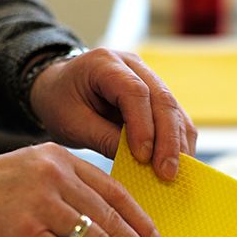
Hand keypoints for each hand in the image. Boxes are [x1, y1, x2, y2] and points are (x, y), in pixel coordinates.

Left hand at [30, 48, 196, 180]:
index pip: (135, 92)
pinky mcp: (157, 96)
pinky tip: (177, 164)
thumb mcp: (71, 123)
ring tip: (175, 173)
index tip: (143, 158)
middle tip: (167, 173)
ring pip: (175, 110)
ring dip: (178, 143)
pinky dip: (178, 141)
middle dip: (168, 139)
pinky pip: (175, 118)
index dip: (143, 126)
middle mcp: (133, 65)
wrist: (58, 88)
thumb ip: (103, 138)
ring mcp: (149, 78)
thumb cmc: (59, 102)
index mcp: (105, 63)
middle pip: (163, 99)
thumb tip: (140, 161)